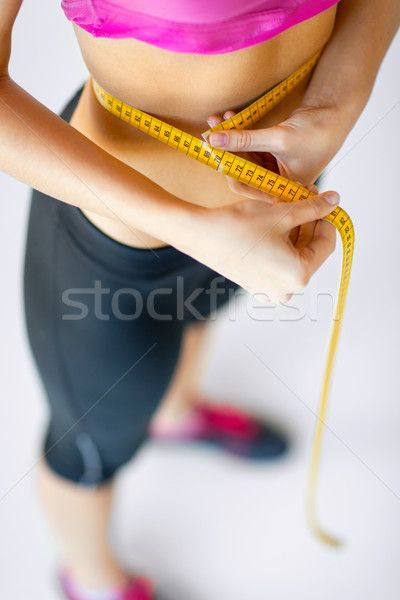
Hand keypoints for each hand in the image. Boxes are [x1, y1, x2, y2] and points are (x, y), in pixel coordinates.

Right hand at [191, 187, 338, 303]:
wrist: (200, 235)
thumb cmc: (239, 226)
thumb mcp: (282, 214)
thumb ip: (313, 208)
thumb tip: (334, 200)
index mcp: (298, 275)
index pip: (326, 244)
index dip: (325, 218)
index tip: (322, 200)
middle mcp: (286, 289)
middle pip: (309, 249)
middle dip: (307, 222)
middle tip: (302, 195)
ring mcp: (270, 290)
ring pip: (292, 254)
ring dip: (292, 229)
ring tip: (284, 204)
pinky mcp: (256, 285)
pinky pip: (277, 261)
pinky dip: (278, 241)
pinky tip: (272, 220)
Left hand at [206, 103, 346, 199]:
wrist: (335, 113)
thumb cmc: (317, 132)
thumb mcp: (278, 138)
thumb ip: (245, 139)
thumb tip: (214, 139)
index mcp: (281, 190)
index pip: (246, 186)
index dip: (228, 169)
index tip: (212, 151)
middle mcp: (275, 182)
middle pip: (241, 170)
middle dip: (225, 152)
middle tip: (207, 135)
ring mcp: (272, 167)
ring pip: (243, 156)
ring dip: (229, 138)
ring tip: (214, 121)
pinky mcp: (271, 152)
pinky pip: (249, 145)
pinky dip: (239, 132)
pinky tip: (228, 117)